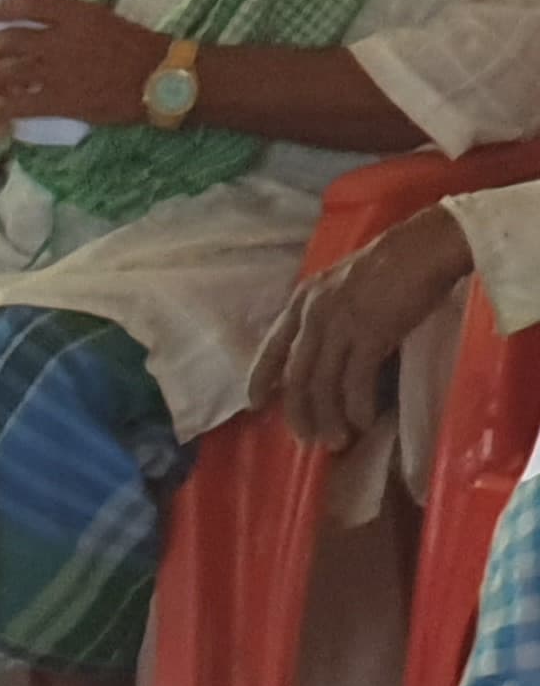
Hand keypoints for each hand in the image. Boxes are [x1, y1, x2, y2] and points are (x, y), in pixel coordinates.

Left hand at [0, 0, 175, 131]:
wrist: (157, 77)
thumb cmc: (136, 45)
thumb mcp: (103, 19)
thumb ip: (73, 19)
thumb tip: (46, 19)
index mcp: (76, 14)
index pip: (31, 3)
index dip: (5, 5)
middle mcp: (61, 40)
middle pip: (11, 39)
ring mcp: (58, 72)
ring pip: (9, 71)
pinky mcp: (60, 101)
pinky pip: (21, 104)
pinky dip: (3, 105)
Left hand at [250, 203, 473, 449]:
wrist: (429, 245)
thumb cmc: (395, 263)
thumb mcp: (344, 285)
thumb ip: (328, 314)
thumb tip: (324, 354)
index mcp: (304, 300)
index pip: (272, 347)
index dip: (261, 379)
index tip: (255, 405)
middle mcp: (314, 314)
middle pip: (296, 377)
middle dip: (299, 414)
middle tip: (307, 440)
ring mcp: (339, 325)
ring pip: (322, 386)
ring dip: (329, 420)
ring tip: (337, 440)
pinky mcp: (369, 335)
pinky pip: (355, 383)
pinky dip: (356, 408)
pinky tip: (363, 422)